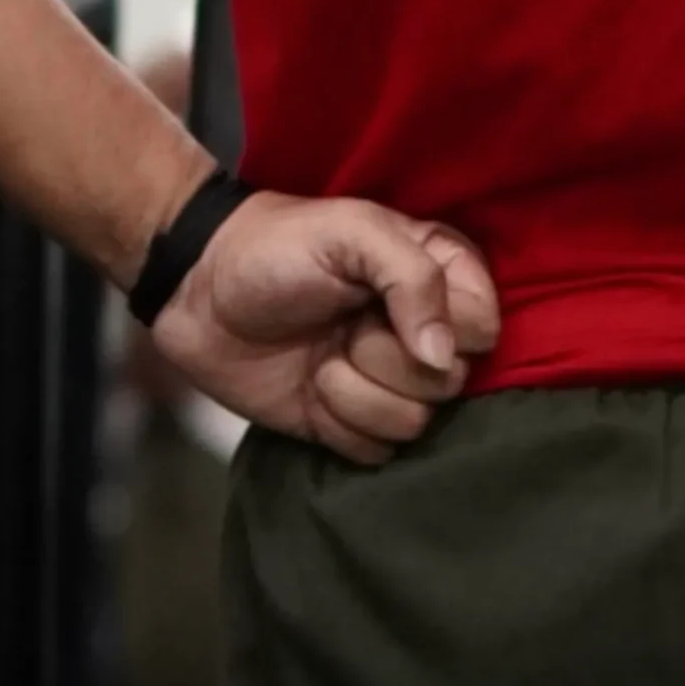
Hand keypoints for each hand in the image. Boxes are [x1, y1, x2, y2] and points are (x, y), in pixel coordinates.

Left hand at [151, 195, 500, 464]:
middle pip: (451, 382)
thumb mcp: (353, 232)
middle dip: (386, 360)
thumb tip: (443, 360)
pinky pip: (376, 453)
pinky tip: (312, 391)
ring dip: (355, 395)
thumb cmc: (279, 248)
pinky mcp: (353, 424)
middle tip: (344, 326)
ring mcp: (389, 382)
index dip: (445, 327)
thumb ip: (414, 278)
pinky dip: (337, 426)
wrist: (200, 293)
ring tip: (321, 358)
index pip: (484, 327)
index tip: (388, 305)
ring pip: (415, 424)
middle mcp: (425, 332)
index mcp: (440, 275)